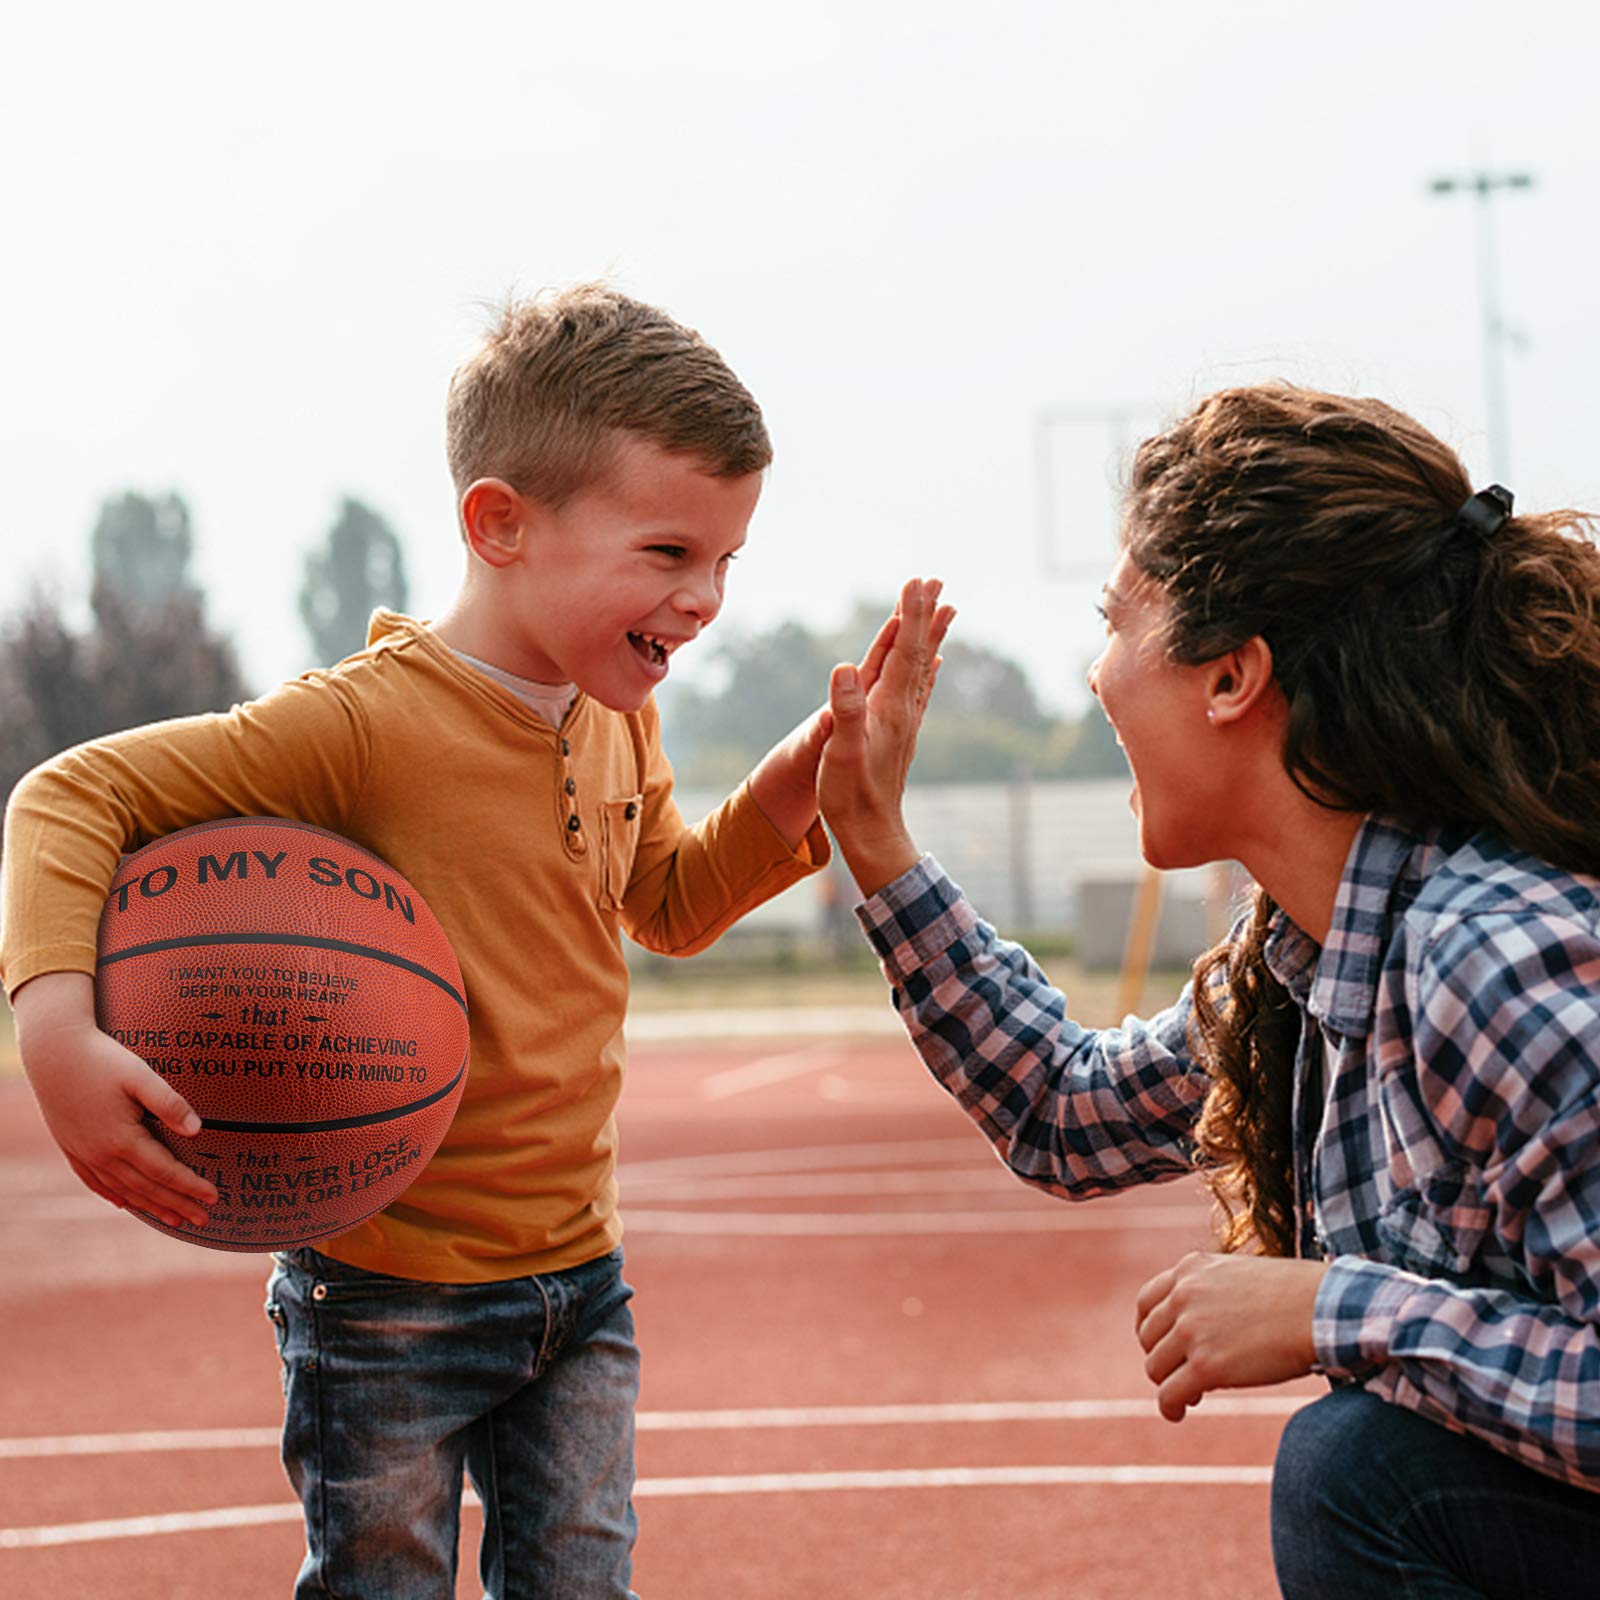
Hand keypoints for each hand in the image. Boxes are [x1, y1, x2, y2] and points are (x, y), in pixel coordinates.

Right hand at [15, 972, 216, 1229]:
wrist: (53, 1053)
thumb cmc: (102, 1060)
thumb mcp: (140, 1075)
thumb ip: (169, 1103)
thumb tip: (199, 1132)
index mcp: (122, 1139)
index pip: (164, 1171)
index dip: (190, 1186)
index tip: (214, 1197)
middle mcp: (101, 1154)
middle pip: (146, 1188)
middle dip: (177, 1205)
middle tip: (203, 1220)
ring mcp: (84, 1154)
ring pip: (122, 1189)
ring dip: (150, 1206)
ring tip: (175, 1220)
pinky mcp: (71, 1148)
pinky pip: (94, 1181)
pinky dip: (114, 1195)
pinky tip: (125, 1204)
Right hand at [746, 589, 933, 849]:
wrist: (872, 835)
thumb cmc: (852, 797)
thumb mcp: (841, 752)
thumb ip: (846, 709)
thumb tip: (845, 667)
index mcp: (888, 708)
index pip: (902, 651)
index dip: (909, 614)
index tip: (917, 581)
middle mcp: (903, 710)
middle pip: (918, 652)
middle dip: (925, 614)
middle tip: (937, 581)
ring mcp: (905, 722)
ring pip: (922, 667)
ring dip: (930, 635)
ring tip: (944, 609)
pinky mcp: (901, 735)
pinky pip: (919, 690)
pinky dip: (926, 668)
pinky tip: (933, 662)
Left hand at [1134, 1251, 1326, 1421]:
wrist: (1324, 1309)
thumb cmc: (1297, 1295)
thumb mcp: (1241, 1275)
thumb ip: (1212, 1291)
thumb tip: (1204, 1323)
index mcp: (1190, 1268)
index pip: (1147, 1301)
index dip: (1150, 1328)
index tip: (1162, 1345)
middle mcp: (1183, 1295)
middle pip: (1148, 1337)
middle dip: (1163, 1357)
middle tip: (1183, 1373)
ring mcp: (1191, 1330)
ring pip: (1155, 1367)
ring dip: (1169, 1383)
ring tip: (1189, 1394)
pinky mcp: (1205, 1365)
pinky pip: (1169, 1393)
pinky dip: (1169, 1407)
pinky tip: (1179, 1413)